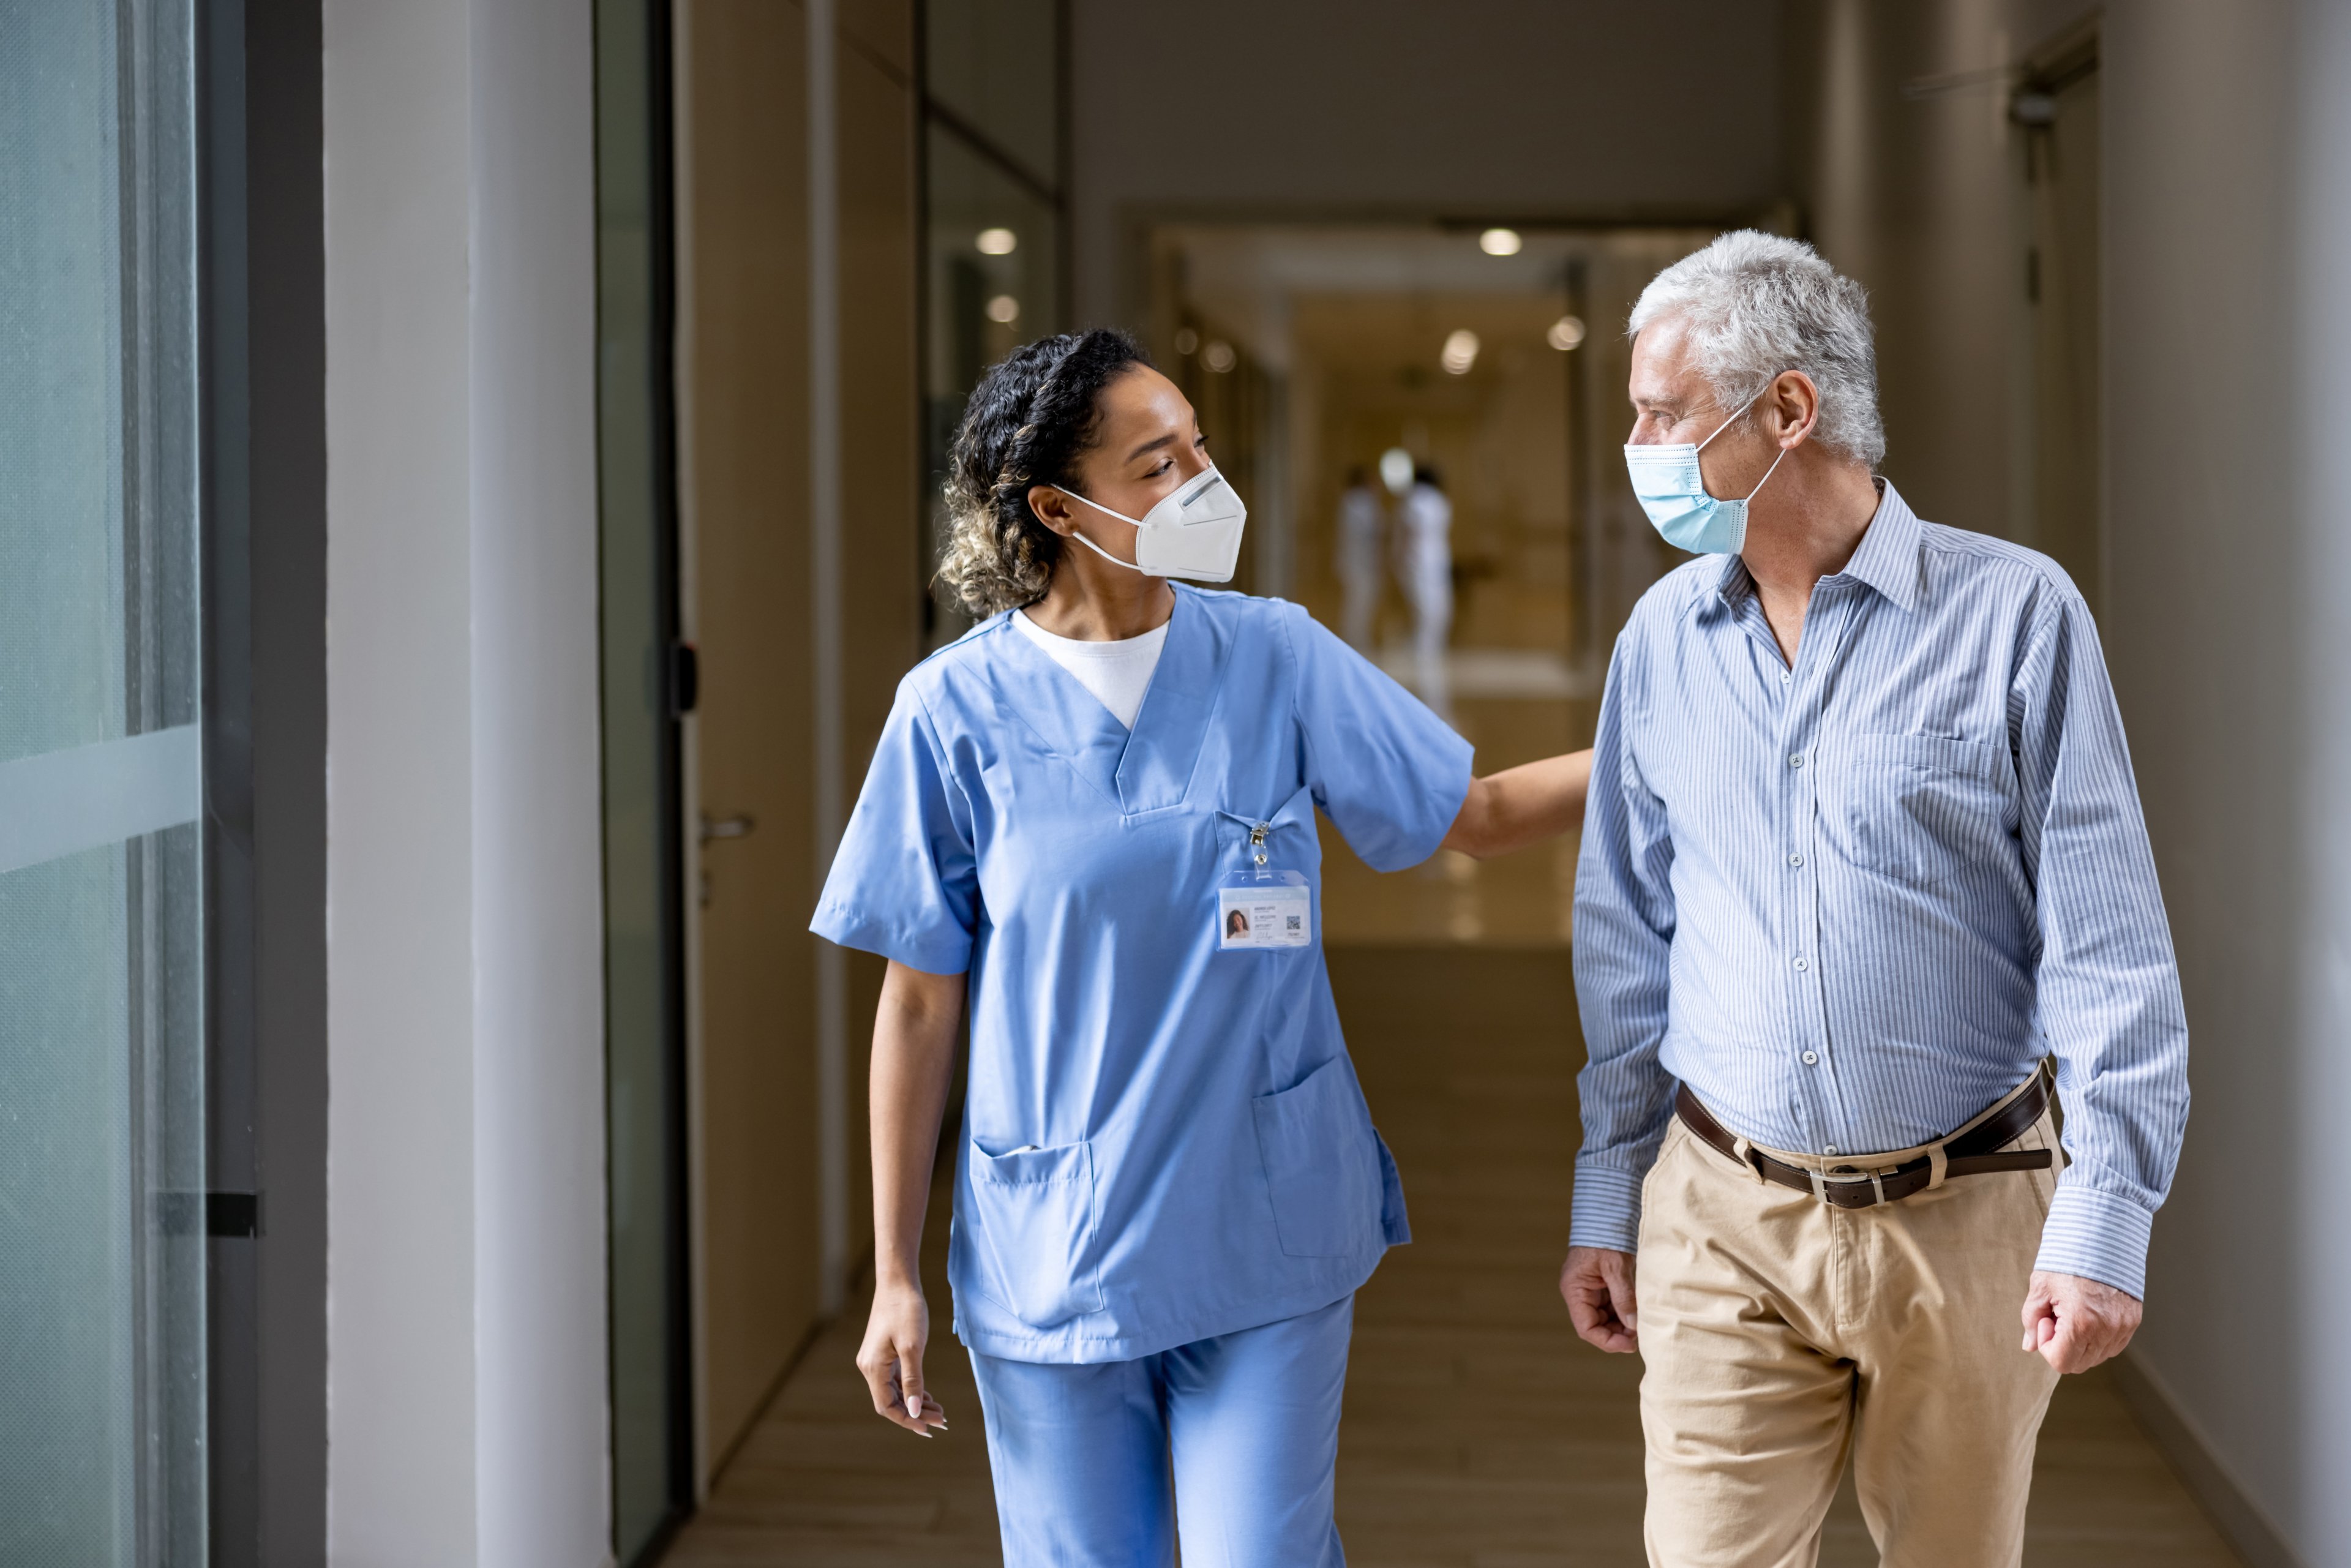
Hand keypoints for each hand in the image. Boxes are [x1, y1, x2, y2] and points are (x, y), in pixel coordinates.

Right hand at [856, 1279, 947, 1434]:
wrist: (898, 1283)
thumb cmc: (906, 1311)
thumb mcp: (913, 1348)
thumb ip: (913, 1381)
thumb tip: (914, 1411)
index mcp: (873, 1368)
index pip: (887, 1407)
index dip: (907, 1421)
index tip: (930, 1429)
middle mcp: (870, 1367)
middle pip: (891, 1402)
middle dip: (915, 1414)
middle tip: (942, 1421)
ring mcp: (876, 1360)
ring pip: (895, 1391)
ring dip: (915, 1402)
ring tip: (939, 1411)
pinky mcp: (884, 1354)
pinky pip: (896, 1379)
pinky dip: (911, 1389)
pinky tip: (927, 1395)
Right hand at [1560, 1246, 1639, 1352]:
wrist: (1606, 1214)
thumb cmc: (1606, 1237)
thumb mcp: (1616, 1268)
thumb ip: (1623, 1298)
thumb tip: (1633, 1325)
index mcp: (1575, 1290)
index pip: (1587, 1328)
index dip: (1608, 1341)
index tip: (1631, 1344)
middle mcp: (1579, 1293)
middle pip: (1596, 1326)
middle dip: (1618, 1333)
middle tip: (1641, 1333)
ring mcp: (1590, 1290)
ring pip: (1605, 1319)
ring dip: (1623, 1324)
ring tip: (1641, 1323)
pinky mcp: (1601, 1285)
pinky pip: (1611, 1307)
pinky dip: (1624, 1312)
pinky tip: (1638, 1312)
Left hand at [2020, 1270, 2141, 1373]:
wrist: (2100, 1238)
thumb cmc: (2067, 1260)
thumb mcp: (2040, 1286)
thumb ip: (2031, 1320)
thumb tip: (2030, 1346)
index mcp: (2081, 1323)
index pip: (2061, 1362)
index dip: (2047, 1346)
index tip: (2046, 1321)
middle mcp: (2106, 1330)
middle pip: (2079, 1364)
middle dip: (2062, 1346)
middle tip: (2056, 1317)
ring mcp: (2122, 1327)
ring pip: (2097, 1357)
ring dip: (2080, 1344)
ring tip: (2073, 1313)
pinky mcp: (2132, 1321)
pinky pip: (2113, 1345)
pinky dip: (2097, 1339)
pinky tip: (2088, 1315)